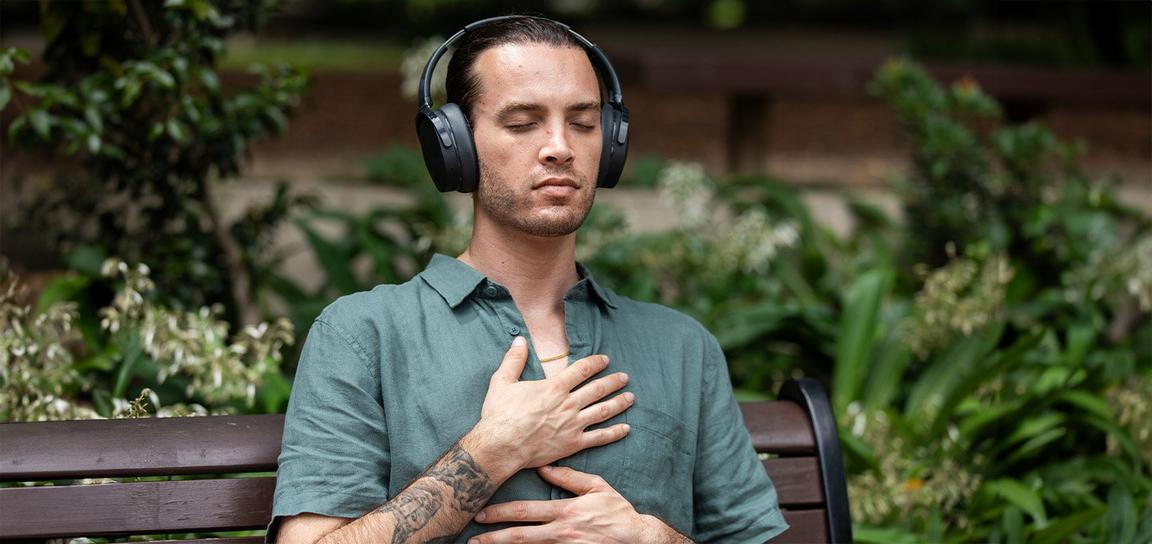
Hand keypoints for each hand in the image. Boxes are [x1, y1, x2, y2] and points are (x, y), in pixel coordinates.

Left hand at [470, 466, 687, 542]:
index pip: (526, 511)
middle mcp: (562, 532)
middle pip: (520, 536)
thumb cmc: (618, 512)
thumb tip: (544, 467)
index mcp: (566, 511)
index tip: (481, 514)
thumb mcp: (597, 487)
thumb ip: (569, 478)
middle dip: (494, 538)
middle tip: (473, 539)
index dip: (501, 513)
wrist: (638, 540)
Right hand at [473, 336, 633, 471]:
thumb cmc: (499, 415)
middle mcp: (568, 404)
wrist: (500, 447)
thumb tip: (519, 339)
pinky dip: (615, 433)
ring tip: (630, 397)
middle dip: (613, 381)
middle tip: (624, 377)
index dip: (596, 363)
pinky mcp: (573, 444)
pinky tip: (626, 428)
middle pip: (598, 389)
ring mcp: (573, 425)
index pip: (582, 370)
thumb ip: (513, 359)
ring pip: (604, 411)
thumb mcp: (502, 382)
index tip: (605, 359)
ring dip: (619, 403)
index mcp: (554, 387)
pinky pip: (600, 437)